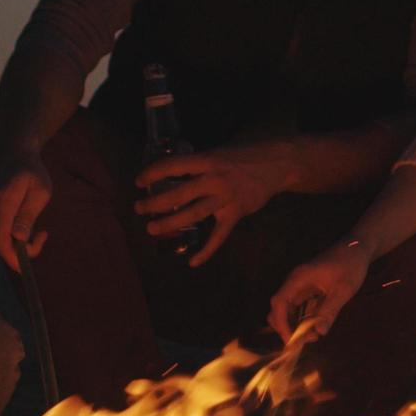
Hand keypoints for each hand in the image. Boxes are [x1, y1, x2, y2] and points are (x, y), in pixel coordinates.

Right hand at [0, 147, 49, 271]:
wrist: (8, 154)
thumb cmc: (30, 172)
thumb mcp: (40, 191)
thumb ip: (28, 215)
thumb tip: (19, 239)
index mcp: (3, 200)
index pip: (3, 239)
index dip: (13, 259)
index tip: (26, 268)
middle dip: (20, 249)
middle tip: (41, 235)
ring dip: (12, 242)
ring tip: (31, 224)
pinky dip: (3, 236)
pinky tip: (14, 222)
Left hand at [134, 142, 292, 266]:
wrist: (276, 165)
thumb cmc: (242, 156)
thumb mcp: (217, 153)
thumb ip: (198, 164)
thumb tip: (171, 172)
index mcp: (207, 160)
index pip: (174, 166)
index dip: (154, 173)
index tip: (138, 181)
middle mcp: (214, 179)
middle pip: (179, 194)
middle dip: (155, 203)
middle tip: (139, 208)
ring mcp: (226, 198)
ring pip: (193, 214)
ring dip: (170, 223)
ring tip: (152, 229)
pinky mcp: (236, 213)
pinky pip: (219, 236)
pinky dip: (206, 250)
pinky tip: (193, 262)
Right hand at [267, 239, 370, 342]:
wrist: (356, 248)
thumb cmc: (350, 265)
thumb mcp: (343, 290)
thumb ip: (330, 311)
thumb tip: (319, 333)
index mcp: (299, 278)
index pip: (279, 303)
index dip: (282, 324)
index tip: (292, 341)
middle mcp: (294, 282)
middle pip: (278, 308)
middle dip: (287, 327)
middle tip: (307, 340)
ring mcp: (299, 285)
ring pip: (286, 310)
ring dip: (295, 325)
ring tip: (314, 335)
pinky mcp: (306, 289)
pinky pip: (297, 307)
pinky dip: (301, 320)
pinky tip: (315, 327)